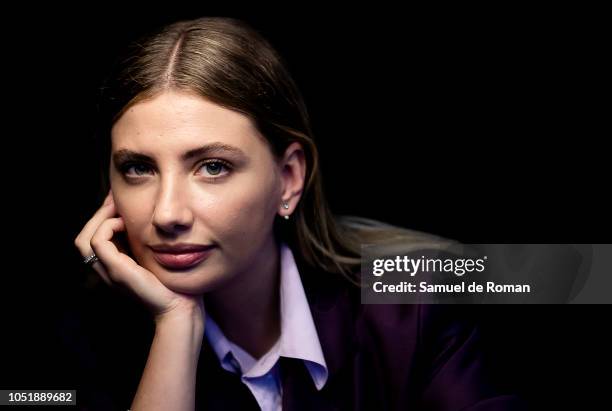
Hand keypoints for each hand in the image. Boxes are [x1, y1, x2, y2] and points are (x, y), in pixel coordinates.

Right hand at [74, 190, 204, 325]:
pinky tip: (125, 222)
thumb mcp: (157, 258)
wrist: (182, 308)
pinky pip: (98, 242)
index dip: (102, 218)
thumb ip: (148, 243)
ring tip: (117, 208)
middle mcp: (107, 271)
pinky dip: (107, 227)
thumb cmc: (175, 283)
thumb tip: (152, 220)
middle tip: (114, 198)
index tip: (118, 201)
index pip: (93, 239)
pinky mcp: (118, 272)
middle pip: (83, 238)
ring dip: (99, 219)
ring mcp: (110, 273)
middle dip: (97, 215)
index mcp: (115, 267)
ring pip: (84, 240)